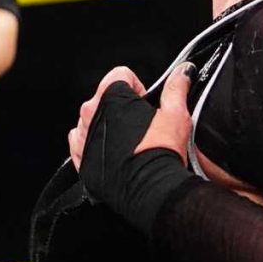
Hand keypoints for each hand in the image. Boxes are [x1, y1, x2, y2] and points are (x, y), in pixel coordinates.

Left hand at [76, 63, 199, 233]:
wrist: (151, 189)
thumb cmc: (161, 152)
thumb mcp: (176, 114)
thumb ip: (176, 88)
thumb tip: (182, 72)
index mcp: (111, 96)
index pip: (121, 75)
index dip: (139, 88)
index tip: (147, 104)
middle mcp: (90, 113)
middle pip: (106, 98)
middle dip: (123, 108)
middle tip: (143, 126)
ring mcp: (82, 136)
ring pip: (93, 120)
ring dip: (109, 126)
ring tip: (131, 143)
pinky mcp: (80, 157)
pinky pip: (81, 142)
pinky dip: (96, 145)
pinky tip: (116, 153)